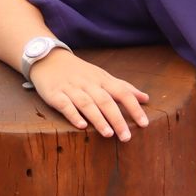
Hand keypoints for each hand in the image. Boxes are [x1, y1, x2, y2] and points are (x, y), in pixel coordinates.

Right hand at [29, 50, 149, 139]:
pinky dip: (74, 115)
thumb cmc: (80, 72)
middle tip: (127, 137)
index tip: (144, 123)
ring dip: (98, 119)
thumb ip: (123, 88)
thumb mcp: (103, 76)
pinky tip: (81, 126)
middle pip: (106, 101)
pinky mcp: (55, 94)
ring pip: (87, 104)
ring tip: (108, 134)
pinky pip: (65, 105)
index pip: (122, 92)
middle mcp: (89, 84)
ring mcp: (71, 89)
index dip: (134, 107)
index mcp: (102, 80)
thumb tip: (146, 98)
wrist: (49, 58)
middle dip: (117, 119)